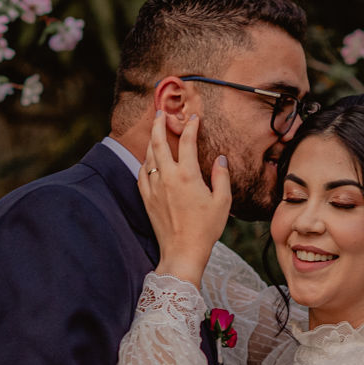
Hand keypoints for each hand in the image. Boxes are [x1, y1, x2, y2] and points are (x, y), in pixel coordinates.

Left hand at [140, 108, 229, 289]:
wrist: (182, 251)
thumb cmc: (205, 229)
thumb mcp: (222, 202)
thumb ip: (222, 177)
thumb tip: (220, 159)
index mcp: (187, 176)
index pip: (187, 142)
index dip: (191, 127)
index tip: (194, 118)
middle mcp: (167, 177)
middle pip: (159, 142)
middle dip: (159, 124)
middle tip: (160, 112)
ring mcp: (154, 188)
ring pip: (148, 156)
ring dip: (152, 141)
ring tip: (155, 131)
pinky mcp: (146, 199)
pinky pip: (142, 174)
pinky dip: (145, 162)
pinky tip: (149, 160)